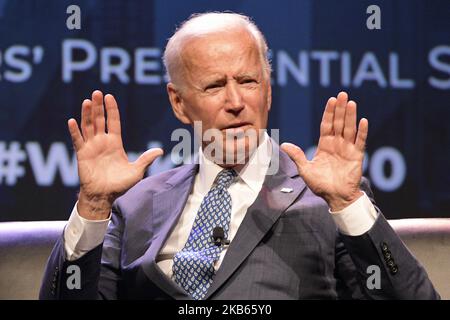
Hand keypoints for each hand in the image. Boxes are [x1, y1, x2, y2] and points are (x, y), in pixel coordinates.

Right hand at [68, 90, 162, 219]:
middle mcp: (102, 142)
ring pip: (87, 126)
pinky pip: (77, 140)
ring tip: (86, 101)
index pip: (113, 122)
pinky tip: (72, 121)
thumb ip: (146, 159)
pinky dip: (74, 131)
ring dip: (86, 114)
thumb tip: (160, 151)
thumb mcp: (137, 171)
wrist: (104, 196)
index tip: (109, 97)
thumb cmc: (120, 185)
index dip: (111, 109)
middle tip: (96, 93)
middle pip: (99, 120)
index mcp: (115, 143)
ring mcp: (91, 147)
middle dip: (98, 107)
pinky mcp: (82, 155)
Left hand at [281, 91, 367, 210]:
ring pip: (349, 129)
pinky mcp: (357, 156)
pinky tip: (363, 121)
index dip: (329, 113)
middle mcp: (337, 144)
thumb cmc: (320, 185)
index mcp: (324, 145)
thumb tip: (284, 145)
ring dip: (351, 116)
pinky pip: (360, 142)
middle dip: (340, 109)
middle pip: (338, 123)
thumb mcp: (305, 170)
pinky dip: (362, 132)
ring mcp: (347, 149)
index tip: (331, 100)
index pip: (326, 125)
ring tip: (352, 103)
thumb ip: (297, 156)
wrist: (335, 198)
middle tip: (343, 94)